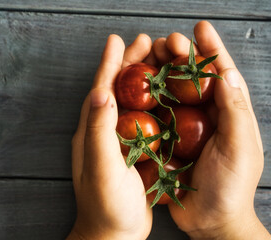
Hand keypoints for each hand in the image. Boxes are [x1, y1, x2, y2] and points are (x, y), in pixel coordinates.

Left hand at [67, 34, 156, 239]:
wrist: (113, 234)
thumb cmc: (106, 206)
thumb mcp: (102, 167)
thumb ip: (99, 130)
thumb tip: (100, 91)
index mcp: (92, 131)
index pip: (101, 89)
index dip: (110, 64)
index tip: (117, 41)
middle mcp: (101, 132)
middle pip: (115, 90)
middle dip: (128, 65)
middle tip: (143, 43)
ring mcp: (116, 141)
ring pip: (129, 102)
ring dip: (141, 80)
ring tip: (155, 61)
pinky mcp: (131, 152)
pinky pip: (141, 119)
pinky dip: (151, 102)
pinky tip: (163, 96)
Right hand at [154, 21, 269, 238]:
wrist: (210, 220)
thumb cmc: (232, 187)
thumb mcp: (240, 149)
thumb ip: (235, 113)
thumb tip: (227, 74)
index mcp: (228, 113)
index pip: (221, 74)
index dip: (211, 50)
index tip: (199, 29)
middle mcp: (206, 116)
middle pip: (192, 78)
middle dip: (180, 56)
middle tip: (166, 42)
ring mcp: (184, 127)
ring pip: (171, 92)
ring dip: (161, 72)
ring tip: (149, 56)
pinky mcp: (166, 140)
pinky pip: (155, 115)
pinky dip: (147, 100)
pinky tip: (136, 88)